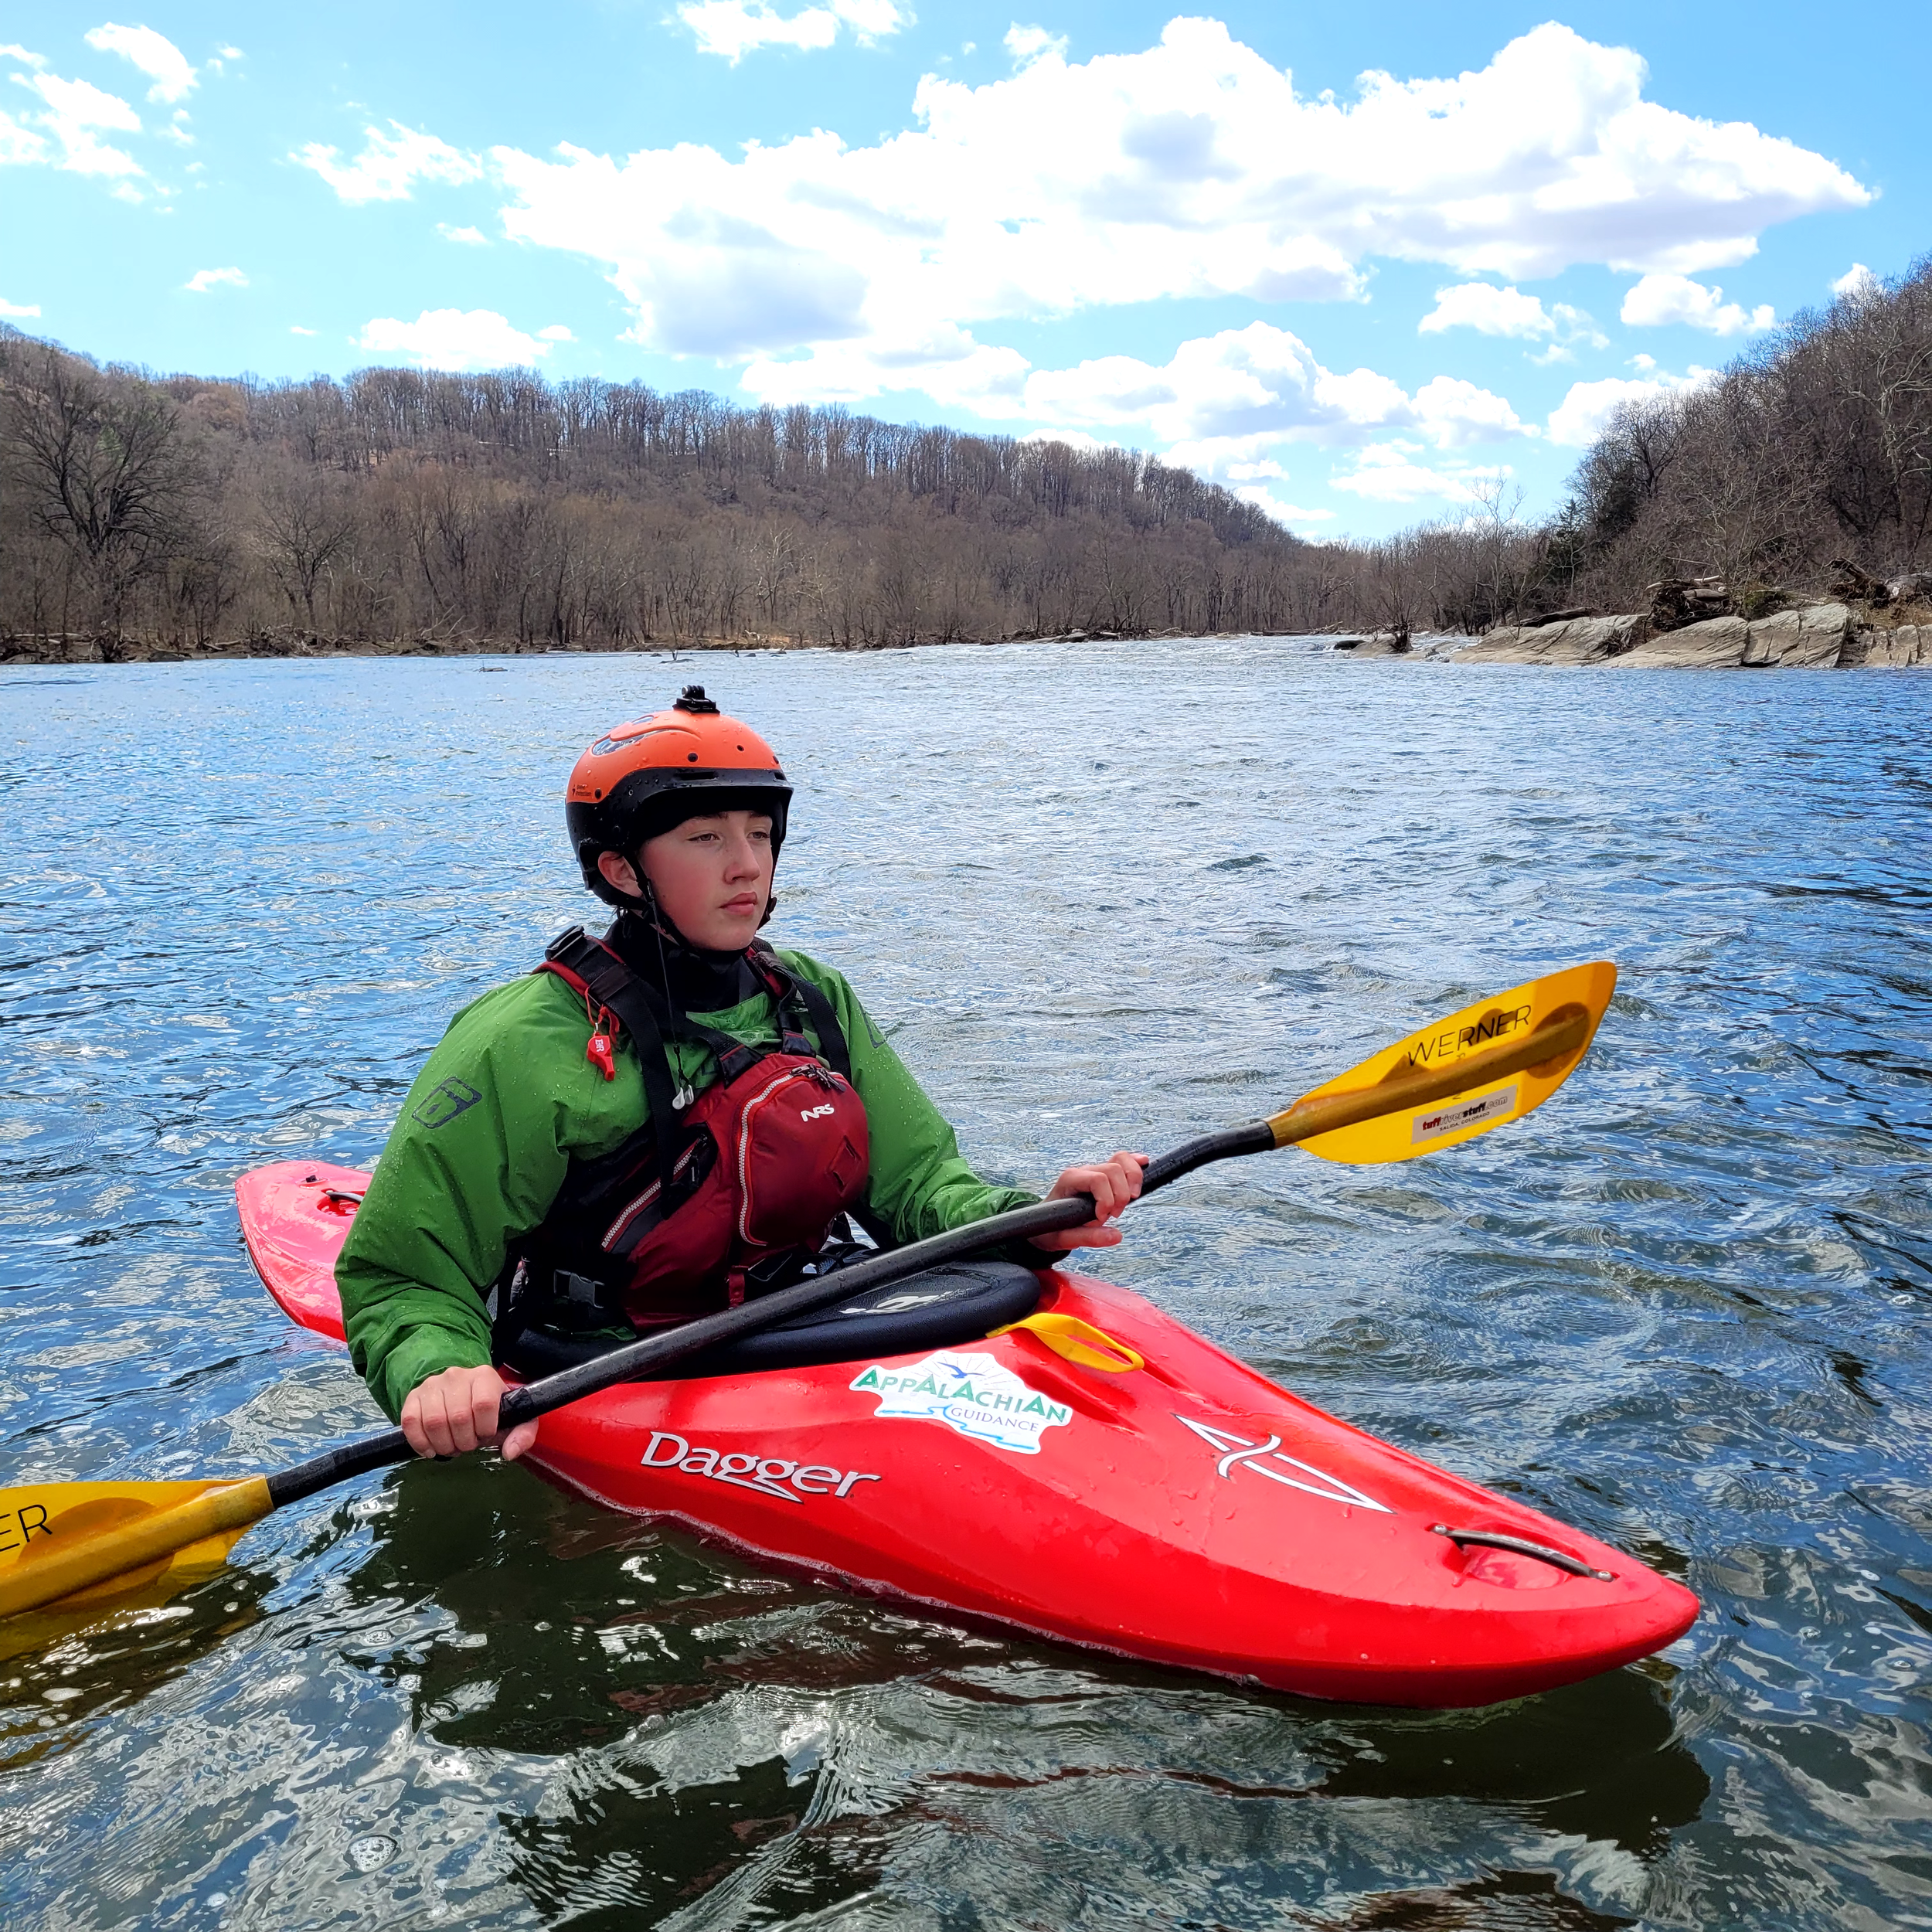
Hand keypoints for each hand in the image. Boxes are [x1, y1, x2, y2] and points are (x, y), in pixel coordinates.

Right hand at [399, 1364, 539, 1460]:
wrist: (464, 1394)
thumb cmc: (491, 1410)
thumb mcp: (514, 1419)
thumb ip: (523, 1434)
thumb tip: (510, 1452)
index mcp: (484, 1377)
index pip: (484, 1404)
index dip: (484, 1428)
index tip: (485, 1434)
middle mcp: (457, 1375)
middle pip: (458, 1416)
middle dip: (464, 1441)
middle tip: (467, 1445)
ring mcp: (433, 1384)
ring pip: (434, 1421)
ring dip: (443, 1444)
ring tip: (451, 1446)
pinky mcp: (414, 1396)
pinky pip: (411, 1421)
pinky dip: (420, 1442)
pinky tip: (431, 1449)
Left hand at [1030, 1151, 1148, 1251]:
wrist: (1045, 1222)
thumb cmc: (1050, 1229)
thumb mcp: (1063, 1239)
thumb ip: (1088, 1238)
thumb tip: (1117, 1236)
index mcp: (1069, 1180)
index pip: (1098, 1179)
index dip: (1107, 1200)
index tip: (1102, 1219)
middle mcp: (1083, 1170)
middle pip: (1113, 1169)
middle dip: (1120, 1195)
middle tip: (1114, 1216)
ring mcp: (1094, 1170)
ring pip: (1121, 1159)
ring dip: (1132, 1179)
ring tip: (1130, 1199)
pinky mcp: (1104, 1175)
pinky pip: (1122, 1161)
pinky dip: (1134, 1164)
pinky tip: (1144, 1163)